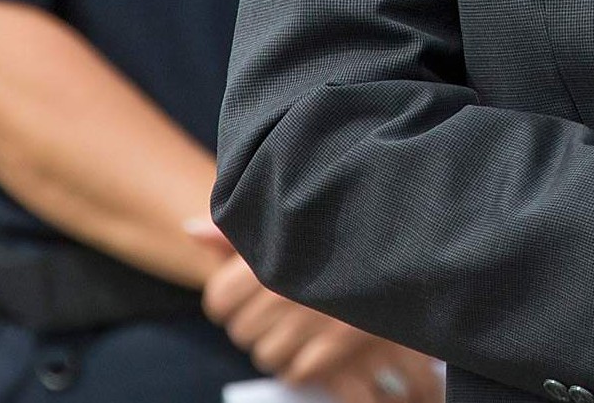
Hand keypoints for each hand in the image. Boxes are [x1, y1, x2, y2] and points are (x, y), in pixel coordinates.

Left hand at [191, 221, 437, 400]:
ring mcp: (312, 319)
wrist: (404, 245)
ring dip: (278, 347)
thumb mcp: (285, 222)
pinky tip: (315, 344)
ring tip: (297, 326)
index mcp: (268, 256)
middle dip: (254, 325)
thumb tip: (188, 230)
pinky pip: (297, 372)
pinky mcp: (339, 344)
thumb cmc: (337, 228)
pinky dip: (303, 364)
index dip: (228, 302)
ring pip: (266, 356)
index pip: (218, 300)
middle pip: (240, 332)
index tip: (248, 294)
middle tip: (278, 309)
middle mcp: (285, 288)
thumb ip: (235, 231)